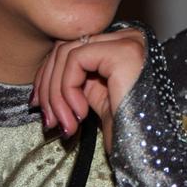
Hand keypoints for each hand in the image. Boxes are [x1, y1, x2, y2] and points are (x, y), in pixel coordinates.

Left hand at [31, 28, 145, 151]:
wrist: (146, 150)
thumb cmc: (124, 129)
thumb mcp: (92, 97)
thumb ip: (73, 79)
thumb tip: (41, 81)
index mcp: (121, 44)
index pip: (71, 45)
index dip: (49, 75)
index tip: (41, 106)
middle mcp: (128, 36)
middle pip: (66, 46)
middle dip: (47, 85)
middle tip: (49, 119)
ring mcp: (128, 41)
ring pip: (66, 53)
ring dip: (56, 93)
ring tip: (65, 123)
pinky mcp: (123, 51)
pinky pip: (75, 60)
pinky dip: (68, 89)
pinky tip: (80, 114)